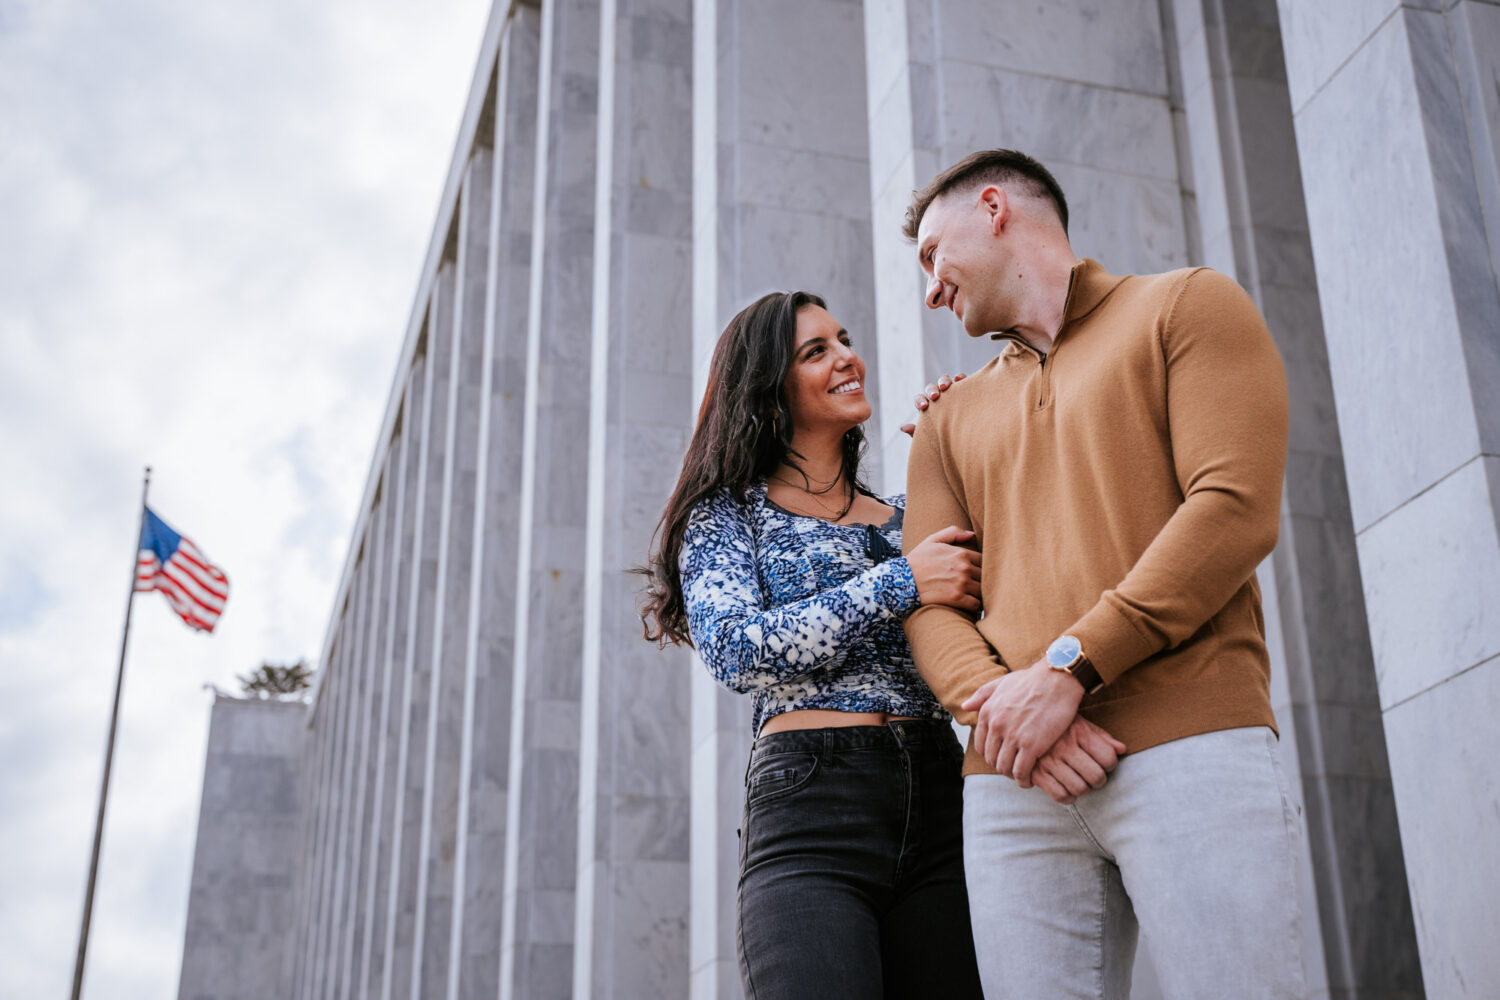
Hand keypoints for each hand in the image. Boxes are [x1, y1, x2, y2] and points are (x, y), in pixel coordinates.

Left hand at [899, 372, 965, 435]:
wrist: (964, 437)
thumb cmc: (945, 437)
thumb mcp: (931, 437)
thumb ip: (917, 432)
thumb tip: (902, 428)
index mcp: (928, 406)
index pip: (919, 399)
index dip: (920, 401)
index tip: (924, 407)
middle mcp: (939, 397)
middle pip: (931, 388)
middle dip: (931, 391)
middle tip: (935, 397)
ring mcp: (951, 391)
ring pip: (944, 380)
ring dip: (944, 381)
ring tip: (945, 387)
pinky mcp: (964, 389)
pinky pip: (961, 379)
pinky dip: (960, 377)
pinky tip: (959, 380)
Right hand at [905, 525, 980, 611]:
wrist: (901, 580)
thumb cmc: (917, 560)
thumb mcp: (932, 540)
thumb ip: (953, 533)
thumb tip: (972, 534)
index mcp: (961, 554)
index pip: (984, 560)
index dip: (983, 566)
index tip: (978, 572)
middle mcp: (964, 568)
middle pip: (986, 576)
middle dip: (984, 580)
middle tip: (979, 584)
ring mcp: (961, 584)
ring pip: (983, 591)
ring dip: (981, 594)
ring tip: (977, 595)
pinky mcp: (956, 599)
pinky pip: (976, 604)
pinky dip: (976, 606)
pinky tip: (971, 604)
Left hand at [962, 659, 1083, 783]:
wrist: (1057, 678)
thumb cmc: (1033, 679)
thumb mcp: (1002, 683)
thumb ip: (982, 695)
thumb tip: (964, 706)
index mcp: (988, 712)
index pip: (980, 745)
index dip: (991, 755)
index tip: (1003, 757)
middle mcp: (996, 725)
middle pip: (991, 758)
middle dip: (1001, 766)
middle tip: (1014, 768)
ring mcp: (1013, 736)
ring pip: (1004, 767)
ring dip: (1011, 775)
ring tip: (1021, 776)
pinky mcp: (1031, 745)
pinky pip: (1020, 772)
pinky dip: (1023, 780)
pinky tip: (1029, 780)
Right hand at [1030, 716, 1126, 803]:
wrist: (1020, 720)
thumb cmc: (1055, 722)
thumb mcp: (1079, 722)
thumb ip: (1101, 736)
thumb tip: (1122, 749)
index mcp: (1078, 732)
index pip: (1108, 758)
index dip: (1111, 764)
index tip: (1104, 764)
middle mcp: (1064, 746)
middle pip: (1096, 776)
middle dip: (1099, 780)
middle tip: (1094, 777)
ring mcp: (1049, 760)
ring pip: (1079, 788)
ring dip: (1084, 790)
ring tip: (1080, 782)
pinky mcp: (1036, 772)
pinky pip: (1059, 795)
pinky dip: (1067, 797)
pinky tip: (1066, 789)